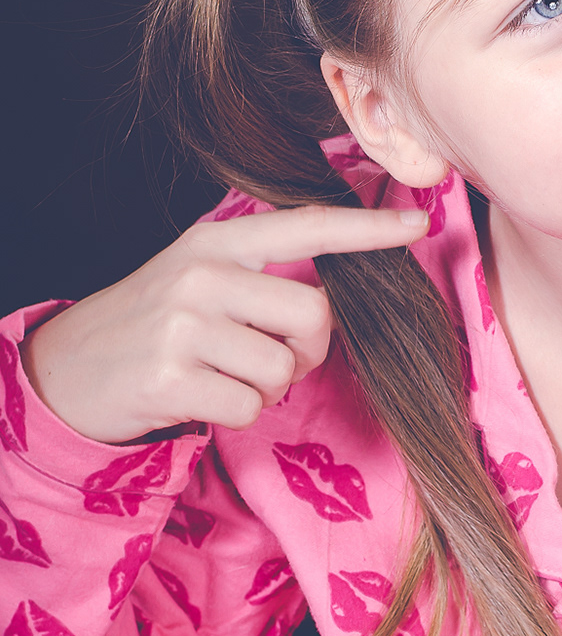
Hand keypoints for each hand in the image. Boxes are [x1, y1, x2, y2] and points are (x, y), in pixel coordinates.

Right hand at [19, 205, 429, 444]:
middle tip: (273, 357)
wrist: (68, 368)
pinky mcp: (170, 377)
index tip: (419, 223)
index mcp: (218, 241)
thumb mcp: (203, 276)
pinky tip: (203, 397)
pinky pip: (250, 405)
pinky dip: (239, 412)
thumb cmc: (158, 322)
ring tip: (227, 376)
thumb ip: (264, 273)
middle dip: (309, 349)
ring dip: (269, 386)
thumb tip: (341, 294)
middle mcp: (202, 274)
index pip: (308, 227)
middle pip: (314, 314)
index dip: (368, 229)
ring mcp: (183, 324)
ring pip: (283, 367)